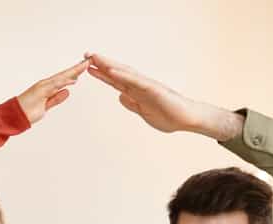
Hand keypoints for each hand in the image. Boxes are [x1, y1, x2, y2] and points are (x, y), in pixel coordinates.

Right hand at [17, 58, 88, 124]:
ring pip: (61, 77)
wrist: (16, 115)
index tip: (85, 68)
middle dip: (77, 68)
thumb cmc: (28, 111)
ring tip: (84, 66)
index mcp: (48, 87)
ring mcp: (43, 86)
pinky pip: (55, 85)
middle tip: (89, 61)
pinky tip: (73, 80)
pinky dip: (64, 82)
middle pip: (65, 75)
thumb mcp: (47, 105)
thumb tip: (67, 92)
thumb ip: (56, 98)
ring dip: (73, 71)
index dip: (75, 73)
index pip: (65, 79)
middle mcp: (46, 84)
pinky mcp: (41, 91)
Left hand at [85, 52, 242, 140]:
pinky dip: (123, 75)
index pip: (116, 81)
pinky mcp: (153, 89)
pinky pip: (136, 81)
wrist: (186, 119)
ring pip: (124, 72)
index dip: (102, 74)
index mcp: (137, 92)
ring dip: (109, 65)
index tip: (89, 68)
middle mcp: (140, 85)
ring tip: (95, 58)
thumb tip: (120, 96)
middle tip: (86, 55)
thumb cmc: (169, 115)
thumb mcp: (144, 112)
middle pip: (117, 72)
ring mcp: (146, 86)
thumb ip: (132, 104)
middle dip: (102, 64)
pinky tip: (112, 70)